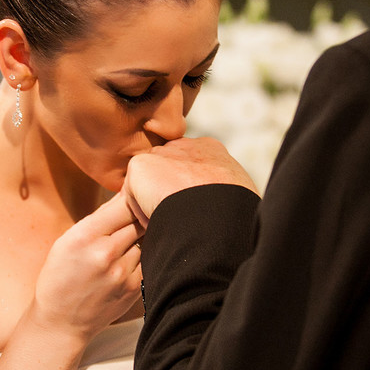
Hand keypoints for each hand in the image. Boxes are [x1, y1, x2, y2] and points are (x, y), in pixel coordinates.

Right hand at [28, 192, 143, 343]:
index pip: (123, 204)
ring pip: (145, 240)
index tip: (134, 194)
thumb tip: (126, 195)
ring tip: (127, 242)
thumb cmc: (60, 277)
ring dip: (141, 237)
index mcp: (84, 236)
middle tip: (138, 213)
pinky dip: (142, 256)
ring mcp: (122, 273)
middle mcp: (105, 253)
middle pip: (138, 220)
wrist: (61, 322)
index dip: (132, 197)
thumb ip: (97, 220)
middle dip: (139, 214)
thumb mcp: (66, 241)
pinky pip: (147, 261)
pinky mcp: (134, 288)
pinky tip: (128, 261)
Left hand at [123, 137, 256, 225]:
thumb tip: (216, 210)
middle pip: (165, 174)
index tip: (191, 214)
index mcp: (211, 150)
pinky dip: (141, 213)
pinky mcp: (141, 164)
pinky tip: (159, 219)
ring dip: (153, 207)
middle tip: (175, 222)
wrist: (215, 212)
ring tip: (171, 224)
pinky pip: (132, 196)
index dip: (185, 194)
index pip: (189, 169)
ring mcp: (161, 153)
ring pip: (148, 187)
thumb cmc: (233, 213)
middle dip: (165, 196)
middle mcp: (185, 146)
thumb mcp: (236, 195)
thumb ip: (219, 191)